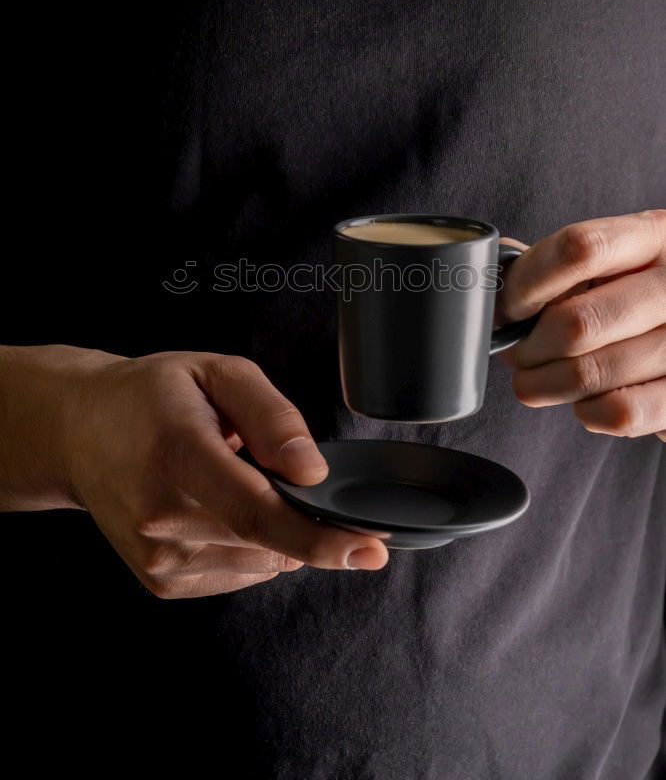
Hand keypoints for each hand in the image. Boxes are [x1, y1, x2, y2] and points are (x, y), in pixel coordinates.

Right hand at [0, 346, 388, 597]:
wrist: (78, 431)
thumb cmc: (152, 396)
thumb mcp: (217, 373)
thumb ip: (272, 415)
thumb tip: (312, 470)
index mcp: (176, 454)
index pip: (256, 511)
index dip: (319, 537)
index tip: (368, 549)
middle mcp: (160, 515)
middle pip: (267, 541)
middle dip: (307, 521)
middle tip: (294, 477)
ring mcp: (156, 557)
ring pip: (261, 562)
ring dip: (276, 531)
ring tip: (234, 481)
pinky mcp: (159, 581)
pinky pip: (239, 573)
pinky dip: (251, 546)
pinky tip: (222, 508)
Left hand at [495, 209, 665, 442]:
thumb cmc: (627, 297)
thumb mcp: (603, 264)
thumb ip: (550, 263)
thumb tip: (494, 274)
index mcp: (653, 236)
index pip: (580, 248)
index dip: (527, 284)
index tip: (507, 309)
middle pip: (577, 322)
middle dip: (529, 348)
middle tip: (519, 353)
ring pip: (590, 372)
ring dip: (545, 384)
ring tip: (539, 379)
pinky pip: (620, 411)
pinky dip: (588, 411)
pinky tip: (587, 398)